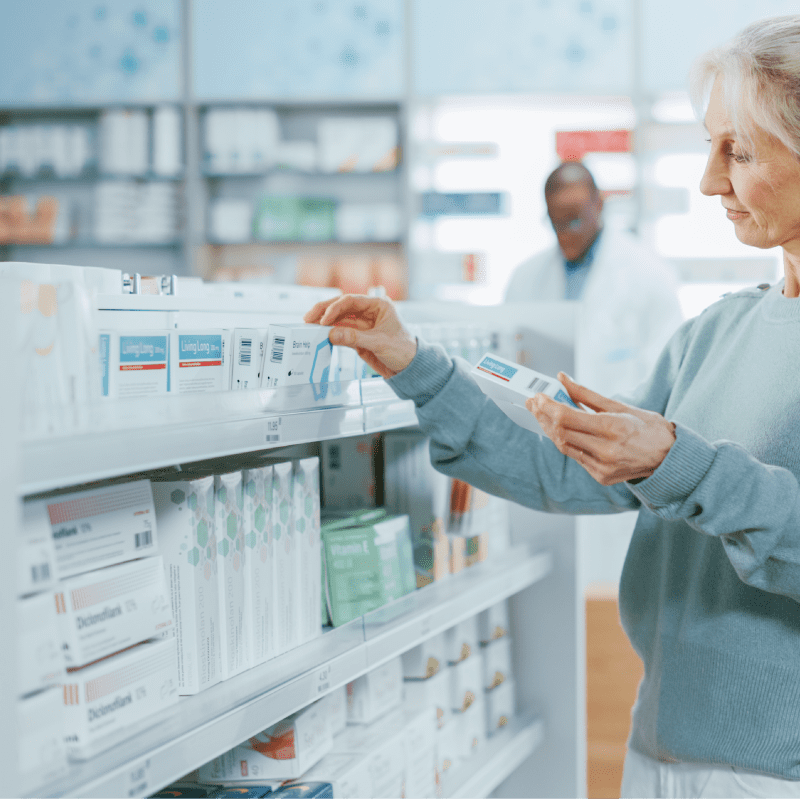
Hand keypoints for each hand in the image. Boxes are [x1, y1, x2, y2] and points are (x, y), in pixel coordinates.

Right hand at [303, 294, 417, 378]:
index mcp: (378, 305)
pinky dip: (330, 335)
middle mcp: (369, 312)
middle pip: (342, 308)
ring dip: (325, 324)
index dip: (335, 308)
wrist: (409, 369)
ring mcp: (362, 325)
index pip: (351, 301)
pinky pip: (341, 333)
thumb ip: (355, 338)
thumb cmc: (404, 350)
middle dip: (324, 312)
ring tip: (309, 328)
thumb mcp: (380, 343)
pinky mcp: (358, 338)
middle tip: (308, 318)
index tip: (323, 319)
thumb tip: (331, 335)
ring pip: (339, 321)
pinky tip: (320, 336)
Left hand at [526, 373, 675, 484]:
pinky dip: (565, 442)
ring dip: (549, 429)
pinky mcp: (600, 477)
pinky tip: (558, 430)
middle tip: (533, 403)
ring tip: (541, 415)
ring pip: (564, 446)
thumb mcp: (619, 405)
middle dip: (543, 416)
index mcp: (613, 428)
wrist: (670, 458)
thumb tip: (561, 379)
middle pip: (561, 432)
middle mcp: (606, 450)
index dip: (547, 406)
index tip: (537, 396)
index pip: (566, 417)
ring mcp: (602, 467)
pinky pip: (575, 457)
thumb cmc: (648, 427)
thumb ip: (586, 394)